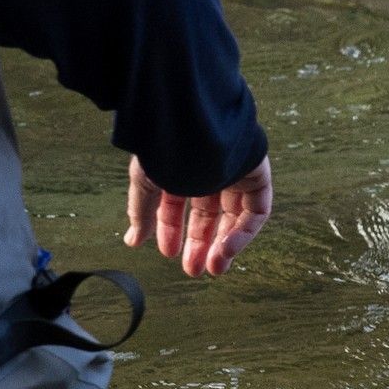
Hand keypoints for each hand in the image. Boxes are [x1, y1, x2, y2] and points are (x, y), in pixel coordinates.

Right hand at [126, 154, 271, 279]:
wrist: (193, 118)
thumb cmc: (167, 143)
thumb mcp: (146, 180)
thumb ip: (141, 211)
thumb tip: (132, 241)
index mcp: (181, 166)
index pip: (178, 204)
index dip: (172, 230)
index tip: (168, 252)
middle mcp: (209, 169)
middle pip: (208, 214)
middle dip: (200, 243)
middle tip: (193, 269)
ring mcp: (234, 172)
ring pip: (233, 216)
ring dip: (224, 244)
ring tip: (214, 267)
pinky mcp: (256, 174)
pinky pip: (256, 210)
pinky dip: (243, 232)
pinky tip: (227, 249)